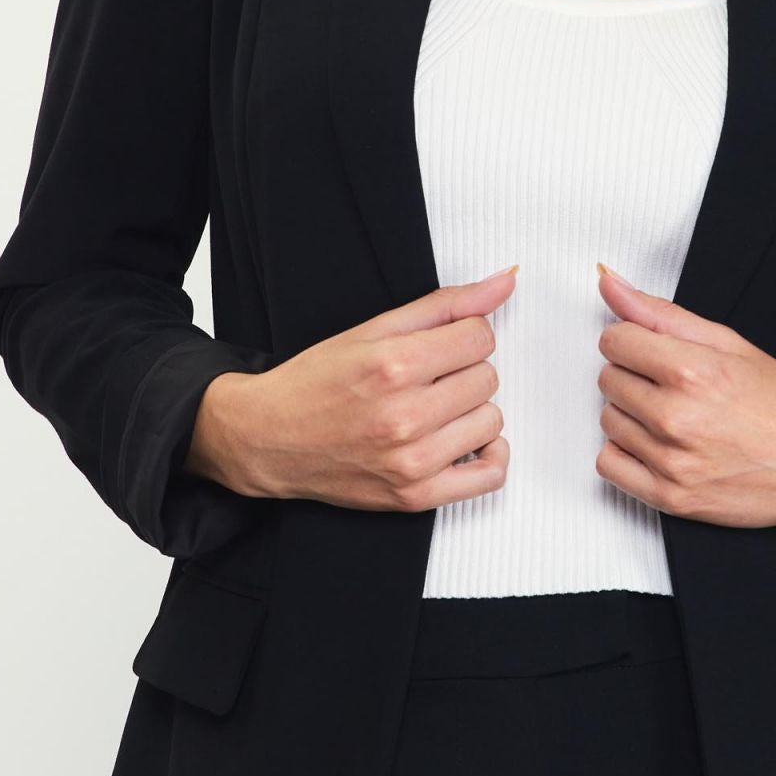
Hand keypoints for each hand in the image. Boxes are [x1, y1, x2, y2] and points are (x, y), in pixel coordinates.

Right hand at [187, 267, 516, 511]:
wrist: (269, 438)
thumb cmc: (315, 383)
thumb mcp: (374, 329)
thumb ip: (446, 304)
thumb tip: (505, 281)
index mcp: (393, 365)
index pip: (479, 337)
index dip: (462, 335)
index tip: (442, 345)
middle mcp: (404, 415)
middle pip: (487, 377)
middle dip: (463, 371)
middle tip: (429, 378)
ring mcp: (412, 460)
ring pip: (492, 420)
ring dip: (471, 412)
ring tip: (436, 409)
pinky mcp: (415, 495)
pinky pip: (489, 476)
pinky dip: (489, 456)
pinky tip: (464, 440)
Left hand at [592, 263, 775, 536]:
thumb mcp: (730, 344)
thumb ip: (662, 314)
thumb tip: (610, 285)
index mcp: (692, 372)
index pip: (614, 341)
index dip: (633, 340)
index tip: (652, 350)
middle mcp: (677, 418)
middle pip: (608, 379)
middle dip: (635, 375)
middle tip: (673, 385)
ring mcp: (671, 462)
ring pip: (607, 420)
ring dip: (631, 414)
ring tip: (673, 416)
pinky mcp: (669, 497)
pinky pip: (608, 464)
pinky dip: (625, 453)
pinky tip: (656, 445)